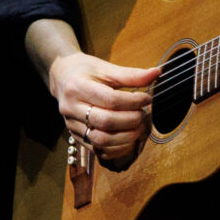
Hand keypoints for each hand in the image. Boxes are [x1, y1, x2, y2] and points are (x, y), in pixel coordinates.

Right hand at [42, 44, 159, 161]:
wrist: (62, 78)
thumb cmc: (86, 71)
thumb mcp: (106, 68)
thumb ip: (131, 74)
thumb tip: (157, 73)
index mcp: (77, 87)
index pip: (110, 100)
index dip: (133, 101)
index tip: (147, 98)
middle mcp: (71, 108)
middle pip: (105, 122)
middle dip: (131, 120)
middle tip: (143, 114)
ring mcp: (71, 125)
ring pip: (100, 140)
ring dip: (125, 138)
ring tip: (138, 128)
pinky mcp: (76, 136)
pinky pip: (97, 150)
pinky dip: (117, 149)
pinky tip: (129, 140)